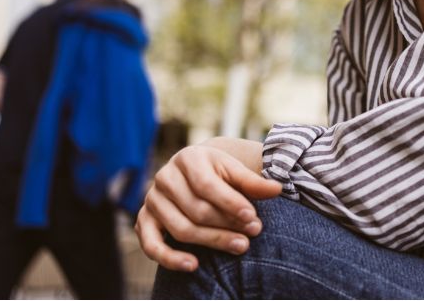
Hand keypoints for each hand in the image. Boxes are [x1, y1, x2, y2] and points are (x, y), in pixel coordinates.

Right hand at [136, 137, 281, 270]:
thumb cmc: (218, 173)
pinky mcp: (145, 220)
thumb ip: (253, 182)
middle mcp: (165, 177)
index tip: (253, 217)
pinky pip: (151, 245)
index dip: (231, 203)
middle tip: (252, 234)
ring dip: (212, 241)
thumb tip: (278, 189)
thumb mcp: (234, 171)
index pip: (207, 185)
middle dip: (227, 225)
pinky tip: (194, 265)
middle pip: (196, 210)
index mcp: (188, 158)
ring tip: (240, 246)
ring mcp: (153, 200)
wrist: (193, 172)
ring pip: (181, 229)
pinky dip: (170, 258)